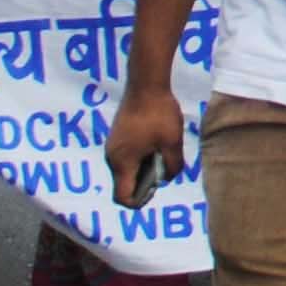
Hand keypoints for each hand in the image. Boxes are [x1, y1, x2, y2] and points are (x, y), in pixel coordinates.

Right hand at [107, 85, 184, 207]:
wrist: (145, 84)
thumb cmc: (159, 114)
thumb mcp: (172, 143)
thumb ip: (172, 166)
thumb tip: (167, 178)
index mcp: (122, 163)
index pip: (123, 197)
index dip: (138, 202)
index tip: (155, 191)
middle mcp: (112, 157)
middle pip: (124, 184)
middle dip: (143, 184)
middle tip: (164, 170)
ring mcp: (113, 146)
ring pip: (126, 169)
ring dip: (143, 169)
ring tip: (162, 155)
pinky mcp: (117, 136)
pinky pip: (126, 156)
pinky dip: (140, 158)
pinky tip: (156, 144)